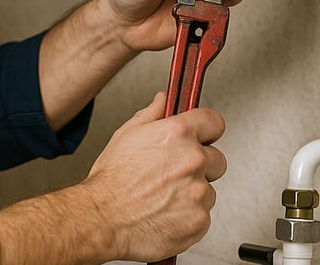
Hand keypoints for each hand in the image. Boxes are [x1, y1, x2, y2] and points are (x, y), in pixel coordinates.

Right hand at [81, 92, 226, 261]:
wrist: (103, 219)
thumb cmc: (111, 180)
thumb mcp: (126, 135)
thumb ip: (152, 114)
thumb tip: (163, 100)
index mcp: (177, 134)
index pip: (214, 122)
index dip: (206, 129)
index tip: (202, 136)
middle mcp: (192, 160)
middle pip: (217, 158)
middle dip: (200, 165)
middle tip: (174, 173)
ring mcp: (198, 192)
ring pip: (209, 190)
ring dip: (193, 193)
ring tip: (164, 195)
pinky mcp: (199, 220)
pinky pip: (203, 215)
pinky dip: (189, 216)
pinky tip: (166, 212)